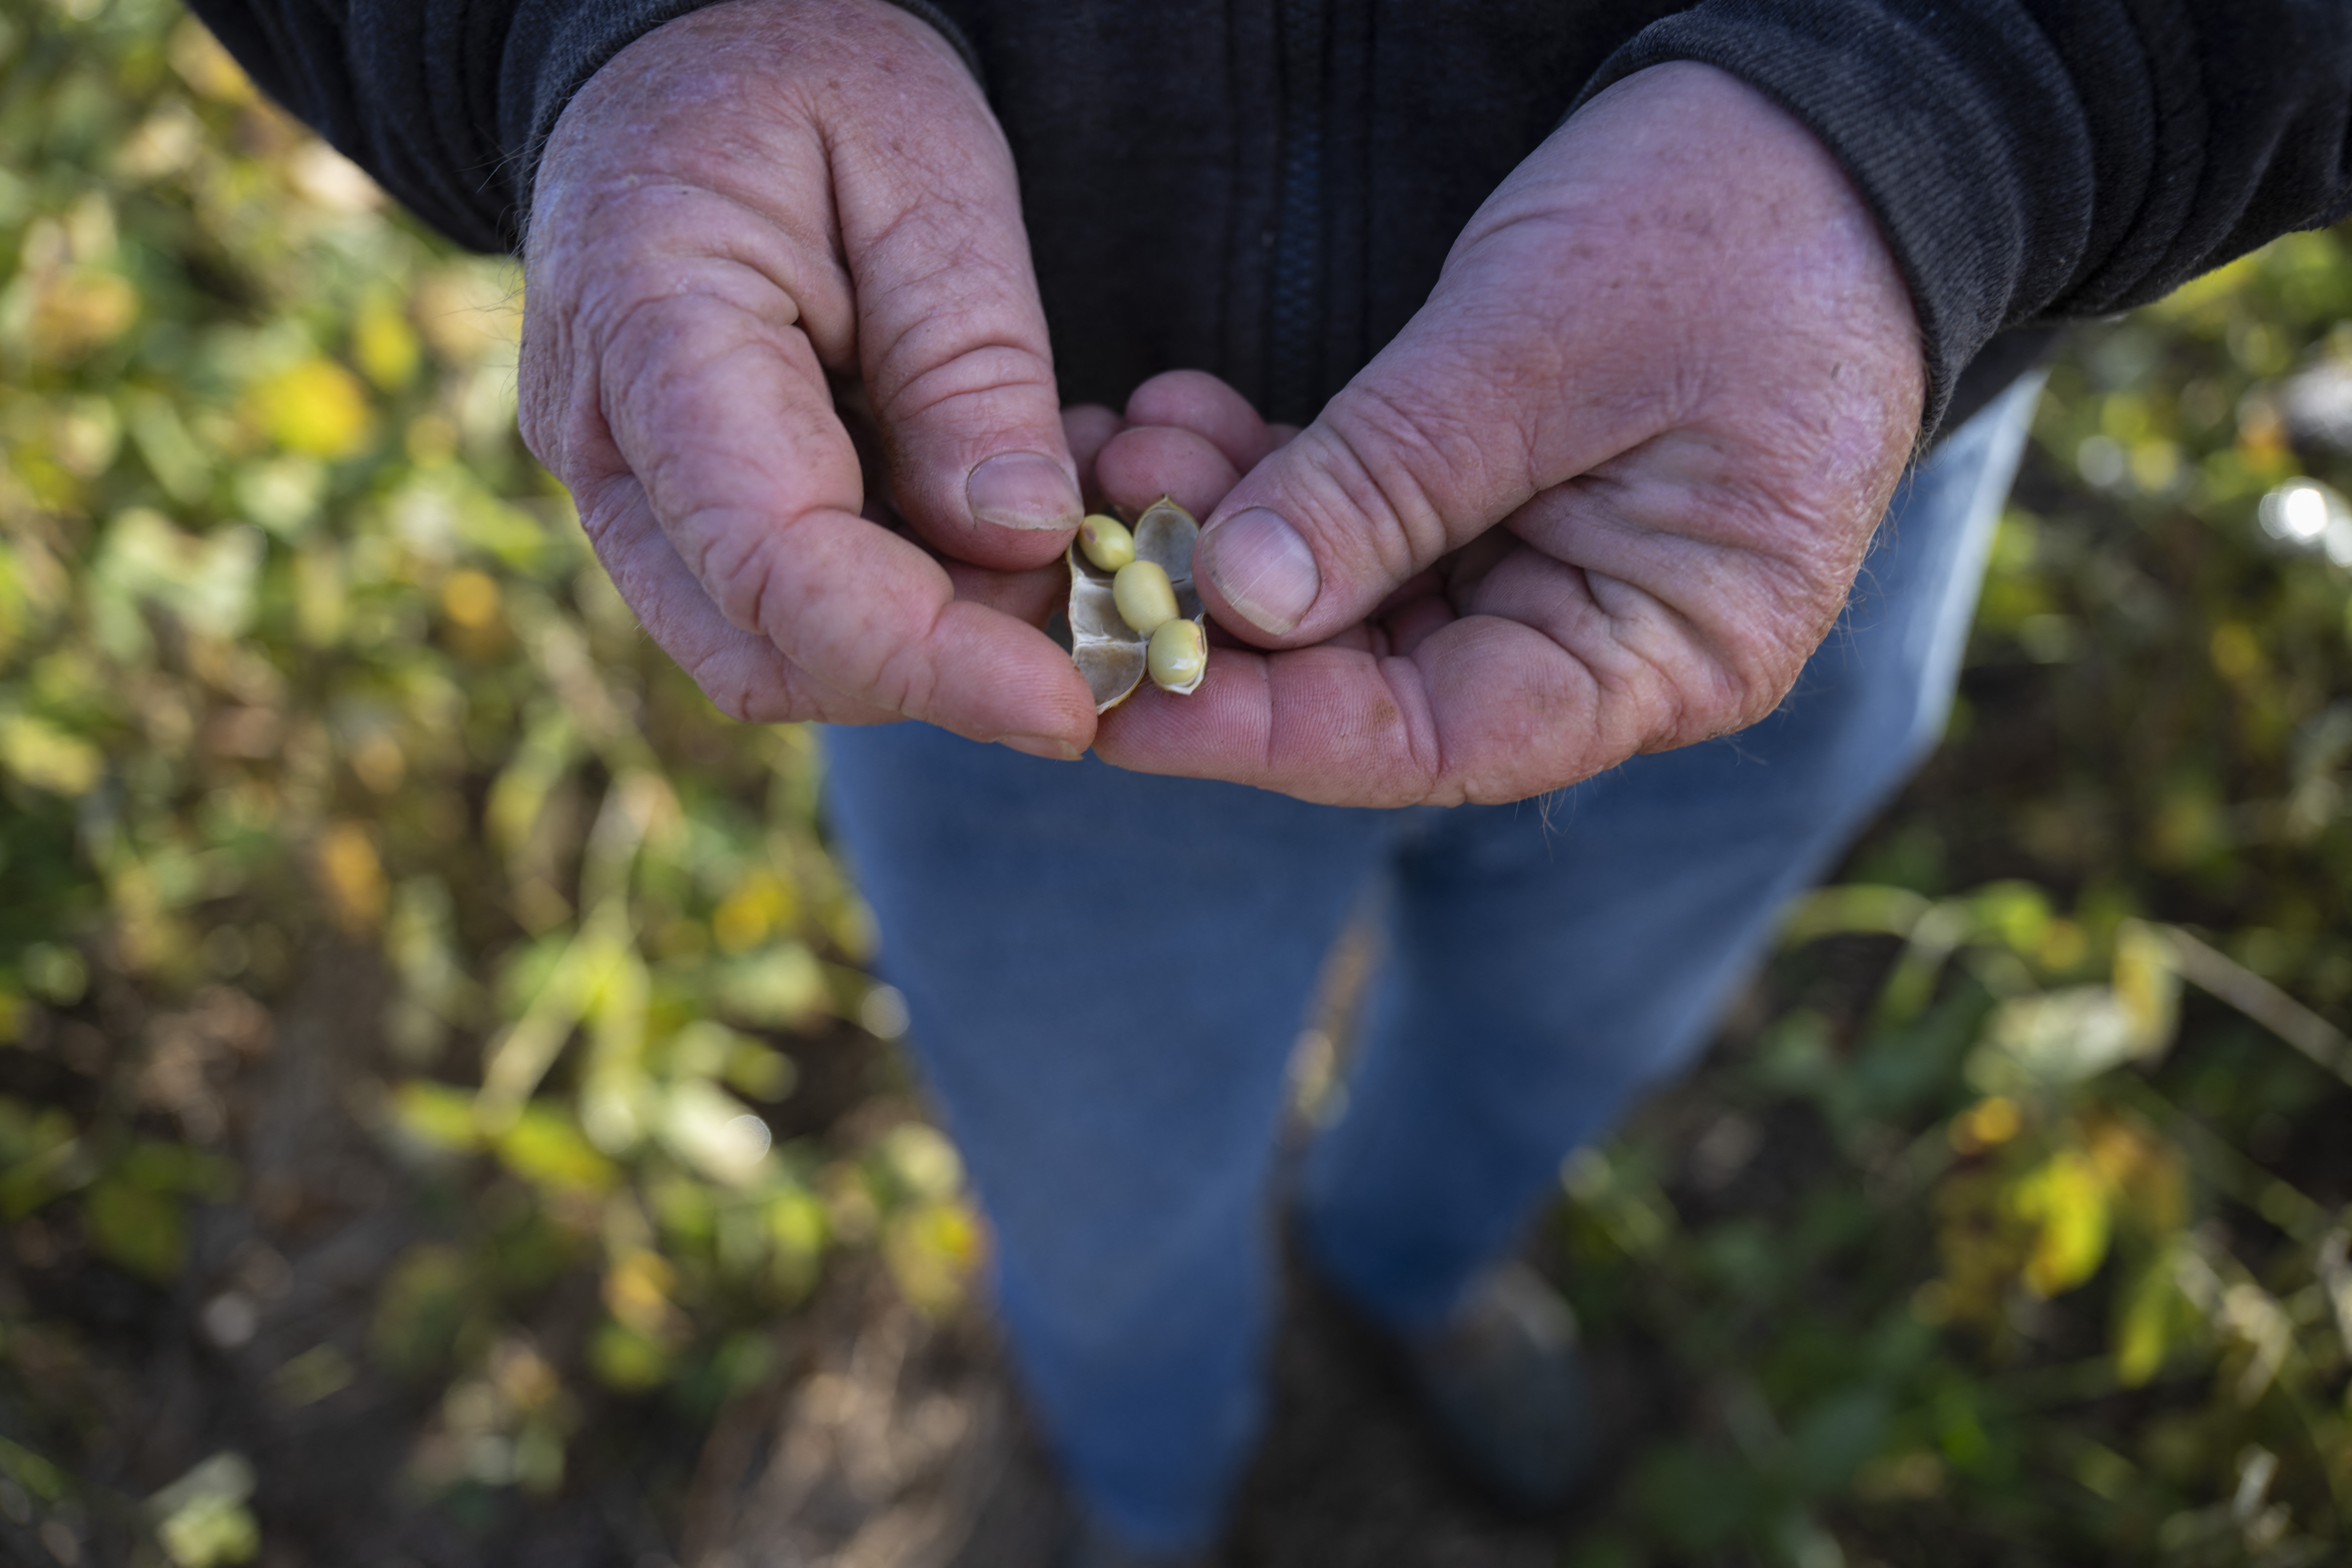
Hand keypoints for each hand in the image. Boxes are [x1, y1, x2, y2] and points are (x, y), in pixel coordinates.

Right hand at [518, 0, 1098, 758]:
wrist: (697, 56)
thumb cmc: (807, 78)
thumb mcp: (925, 164)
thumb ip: (966, 354)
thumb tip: (1016, 537)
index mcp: (646, 327)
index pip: (779, 567)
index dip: (930, 659)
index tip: (1072, 704)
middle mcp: (605, 441)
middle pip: (767, 648)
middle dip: (938, 670)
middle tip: (1089, 617)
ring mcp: (626, 490)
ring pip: (773, 655)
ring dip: (925, 649)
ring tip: (1050, 568)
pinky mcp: (673, 512)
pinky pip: (784, 613)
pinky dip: (899, 610)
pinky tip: (987, 542)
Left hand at [1094, 63, 1927, 805]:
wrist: (1814, 122)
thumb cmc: (1732, 227)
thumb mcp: (1546, 346)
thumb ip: (1396, 481)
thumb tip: (1243, 602)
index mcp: (1673, 651)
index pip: (1445, 740)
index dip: (1275, 731)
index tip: (1131, 700)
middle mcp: (1608, 639)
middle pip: (1381, 685)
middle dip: (1222, 619)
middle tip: (1085, 550)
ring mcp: (1549, 569)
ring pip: (1352, 601)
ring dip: (1224, 534)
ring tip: (1119, 448)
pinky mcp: (1497, 500)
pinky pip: (1363, 522)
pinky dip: (1269, 478)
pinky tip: (1176, 423)